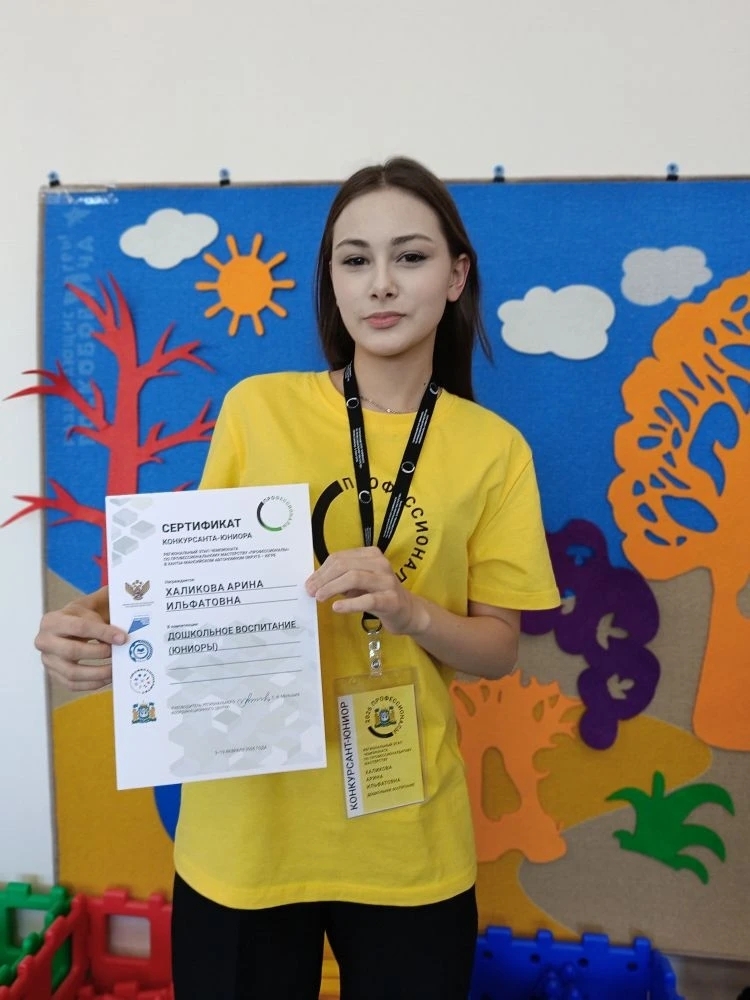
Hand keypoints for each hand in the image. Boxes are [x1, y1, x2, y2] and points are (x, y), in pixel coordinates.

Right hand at [35, 598, 126, 691]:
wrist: (67, 626)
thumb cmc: (80, 617)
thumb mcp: (89, 611)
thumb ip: (102, 623)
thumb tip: (121, 639)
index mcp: (52, 621)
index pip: (80, 627)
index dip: (102, 633)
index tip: (122, 638)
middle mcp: (44, 642)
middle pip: (72, 651)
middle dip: (98, 653)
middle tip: (118, 653)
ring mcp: (47, 661)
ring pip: (72, 673)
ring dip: (98, 673)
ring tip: (115, 669)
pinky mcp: (53, 675)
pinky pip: (73, 685)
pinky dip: (93, 684)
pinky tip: (108, 678)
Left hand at [305, 546, 428, 635]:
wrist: (407, 611)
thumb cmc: (378, 594)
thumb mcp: (359, 582)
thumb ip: (341, 578)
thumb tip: (314, 583)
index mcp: (371, 555)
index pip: (340, 558)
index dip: (321, 570)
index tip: (309, 583)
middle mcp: (380, 564)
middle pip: (345, 566)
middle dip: (324, 579)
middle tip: (311, 591)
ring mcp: (387, 581)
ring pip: (354, 578)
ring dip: (333, 588)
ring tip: (319, 597)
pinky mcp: (391, 600)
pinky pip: (367, 599)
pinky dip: (350, 603)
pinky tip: (337, 607)